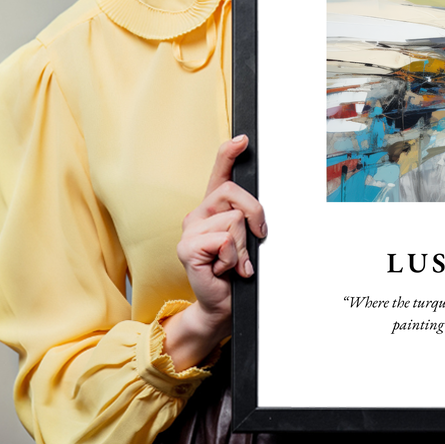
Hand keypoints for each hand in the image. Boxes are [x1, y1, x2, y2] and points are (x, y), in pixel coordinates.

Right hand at [162, 135, 266, 369]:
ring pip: (234, 220)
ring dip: (243, 246)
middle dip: (255, 215)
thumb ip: (248, 220)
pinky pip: (224, 240)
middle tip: (256, 239)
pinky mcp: (187, 248)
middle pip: (234, 193)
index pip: (219, 173)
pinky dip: (233, 258)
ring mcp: (190, 230)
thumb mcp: (247, 240)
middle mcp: (198, 214)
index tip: (243, 139)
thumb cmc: (236, 271)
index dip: (229, 153)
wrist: (222, 304)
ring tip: (234, 262)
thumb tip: (257, 212)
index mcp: (213, 208)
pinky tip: (224, 269)